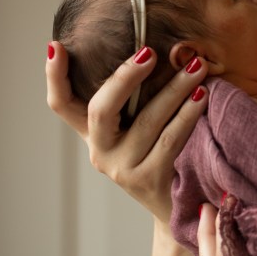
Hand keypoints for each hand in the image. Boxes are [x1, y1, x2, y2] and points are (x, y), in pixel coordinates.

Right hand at [46, 41, 208, 221]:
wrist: (180, 209)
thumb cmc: (164, 156)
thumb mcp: (142, 126)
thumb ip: (137, 98)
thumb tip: (157, 47)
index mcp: (94, 134)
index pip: (62, 105)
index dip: (54, 77)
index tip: (55, 47)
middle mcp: (101, 152)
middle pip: (101, 109)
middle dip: (125, 77)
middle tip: (150, 51)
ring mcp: (123, 169)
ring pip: (146, 120)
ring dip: (174, 89)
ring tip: (196, 67)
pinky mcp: (149, 180)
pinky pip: (170, 140)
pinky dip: (187, 114)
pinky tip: (202, 96)